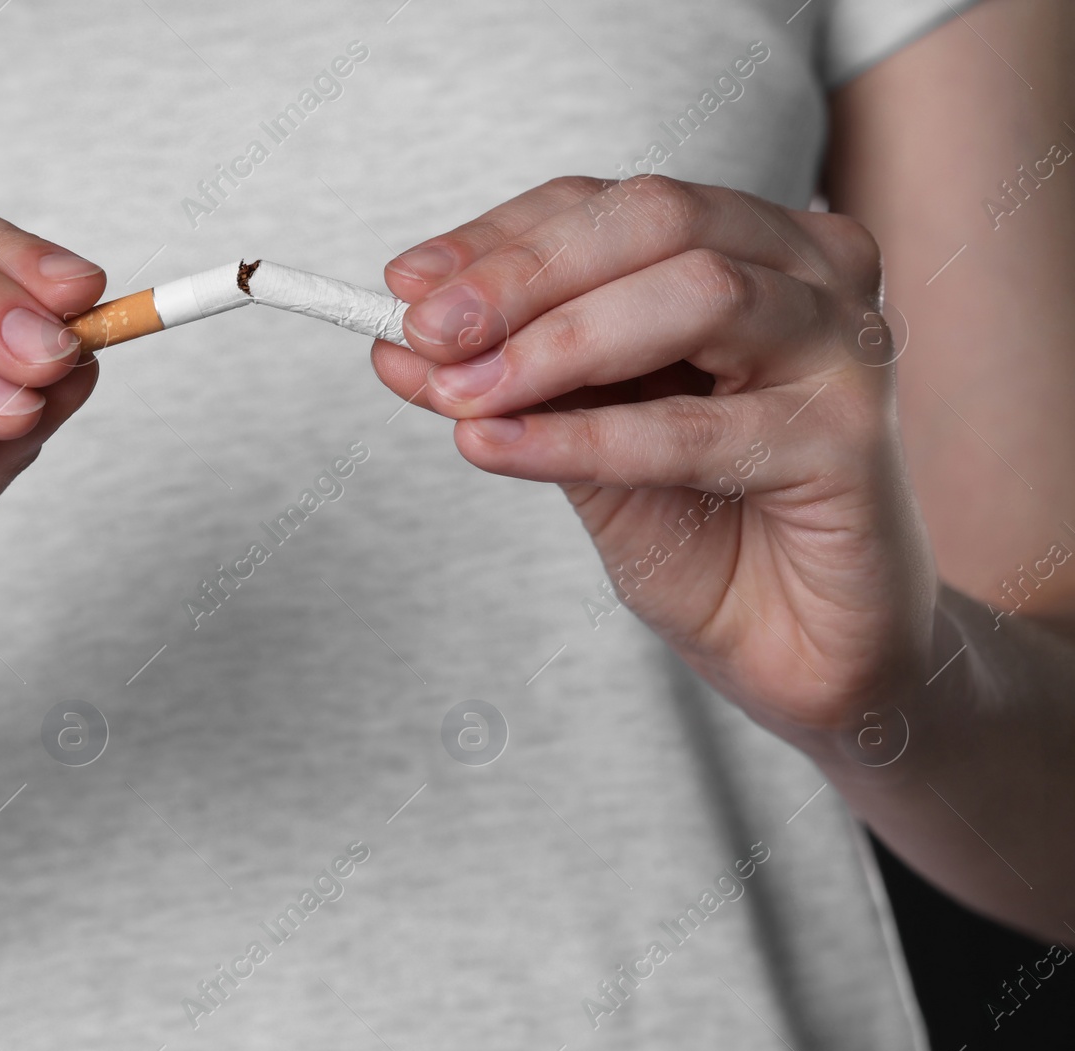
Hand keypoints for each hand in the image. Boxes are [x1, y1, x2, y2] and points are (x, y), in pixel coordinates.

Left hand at [374, 175, 936, 743]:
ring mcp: (845, 348)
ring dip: (555, 344)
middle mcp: (813, 272)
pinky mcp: (851, 441)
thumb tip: (396, 343)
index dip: (501, 237)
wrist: (798, 648)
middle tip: (426, 332)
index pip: (612, 206)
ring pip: (695, 296)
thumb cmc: (702, 531)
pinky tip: (496, 449)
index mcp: (752, 248)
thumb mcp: (582, 441)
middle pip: (659, 220)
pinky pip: (693, 428)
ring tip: (458, 397)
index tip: (404, 285)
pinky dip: (581, 437)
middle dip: (524, 274)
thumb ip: (509, 383)